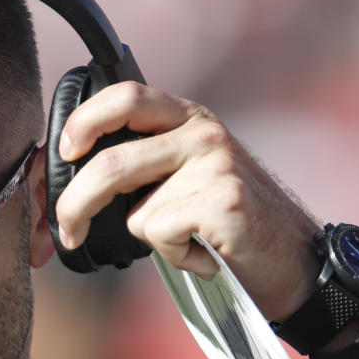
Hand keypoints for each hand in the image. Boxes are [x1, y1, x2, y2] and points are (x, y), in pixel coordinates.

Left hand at [52, 81, 320, 322]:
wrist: (294, 262)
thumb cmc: (226, 226)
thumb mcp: (187, 176)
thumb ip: (143, 164)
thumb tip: (72, 174)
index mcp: (189, 118)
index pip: (125, 96)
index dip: (84, 121)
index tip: (63, 151)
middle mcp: (203, 132)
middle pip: (111, 162)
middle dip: (74, 204)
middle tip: (67, 230)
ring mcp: (216, 164)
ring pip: (135, 210)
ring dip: (150, 238)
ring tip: (185, 240)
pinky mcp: (224, 201)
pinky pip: (161, 234)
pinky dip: (175, 256)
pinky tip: (205, 252)